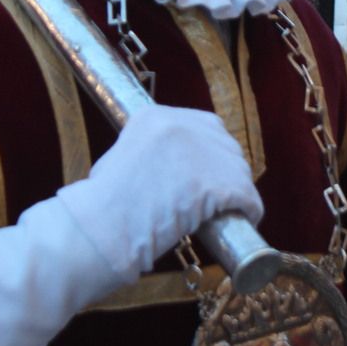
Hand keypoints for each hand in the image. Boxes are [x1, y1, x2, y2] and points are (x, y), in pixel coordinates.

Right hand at [0, 104, 261, 345]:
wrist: (97, 229)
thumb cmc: (100, 207)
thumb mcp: (122, 160)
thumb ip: (150, 154)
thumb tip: (176, 170)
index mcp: (154, 116)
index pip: (204, 125)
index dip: (211, 154)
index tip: (210, 174)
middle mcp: (180, 124)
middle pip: (225, 145)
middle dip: (227, 171)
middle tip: (221, 198)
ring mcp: (198, 152)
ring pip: (238, 170)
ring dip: (238, 191)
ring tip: (230, 212)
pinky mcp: (214, 181)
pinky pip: (245, 195)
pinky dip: (249, 209)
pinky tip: (246, 219)